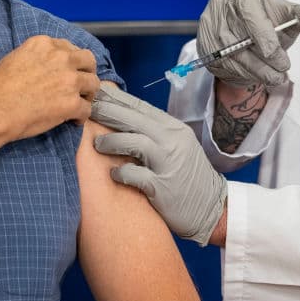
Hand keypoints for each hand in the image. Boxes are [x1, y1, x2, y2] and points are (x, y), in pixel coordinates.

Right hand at [0, 35, 99, 141]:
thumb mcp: (13, 58)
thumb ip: (34, 57)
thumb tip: (40, 67)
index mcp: (44, 44)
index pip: (69, 47)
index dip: (72, 61)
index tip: (69, 70)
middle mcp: (60, 58)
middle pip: (88, 60)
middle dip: (87, 72)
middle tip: (82, 85)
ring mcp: (69, 80)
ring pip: (94, 84)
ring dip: (88, 94)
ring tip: (80, 104)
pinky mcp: (71, 103)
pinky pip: (87, 109)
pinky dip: (81, 117)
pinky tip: (73, 121)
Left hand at [90, 84, 225, 245]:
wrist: (211, 207)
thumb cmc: (186, 175)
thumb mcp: (175, 146)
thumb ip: (153, 131)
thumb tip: (121, 116)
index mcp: (173, 129)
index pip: (141, 107)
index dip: (117, 99)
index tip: (97, 93)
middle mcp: (172, 142)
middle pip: (135, 119)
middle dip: (108, 112)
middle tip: (88, 111)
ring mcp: (168, 164)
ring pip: (135, 142)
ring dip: (112, 141)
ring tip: (97, 144)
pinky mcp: (163, 188)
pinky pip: (136, 175)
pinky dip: (122, 172)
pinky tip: (113, 173)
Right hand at [198, 0, 299, 87]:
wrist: (242, 30)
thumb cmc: (266, 19)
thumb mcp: (284, 14)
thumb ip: (299, 15)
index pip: (249, 11)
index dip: (262, 34)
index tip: (276, 52)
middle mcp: (220, 6)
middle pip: (240, 38)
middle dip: (265, 58)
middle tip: (283, 68)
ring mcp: (209, 27)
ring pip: (233, 56)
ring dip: (258, 71)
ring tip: (276, 77)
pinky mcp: (204, 47)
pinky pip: (226, 66)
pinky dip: (245, 74)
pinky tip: (259, 75)